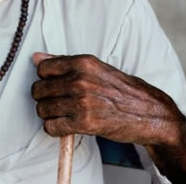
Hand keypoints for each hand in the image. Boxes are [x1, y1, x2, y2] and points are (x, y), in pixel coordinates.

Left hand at [31, 52, 185, 182]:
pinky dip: (55, 128)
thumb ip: (65, 63)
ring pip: (42, 109)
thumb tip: (36, 57)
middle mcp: (80, 80)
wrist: (150, 113)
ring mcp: (82, 102)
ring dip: (49, 114)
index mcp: (83, 63)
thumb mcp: (97, 68)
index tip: (54, 84)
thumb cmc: (124, 91)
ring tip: (63, 114)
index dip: (45, 78)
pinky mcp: (84, 123)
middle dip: (44, 97)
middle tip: (58, 102)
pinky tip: (66, 125)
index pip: (43, 68)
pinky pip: (52, 127)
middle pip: (39, 89)